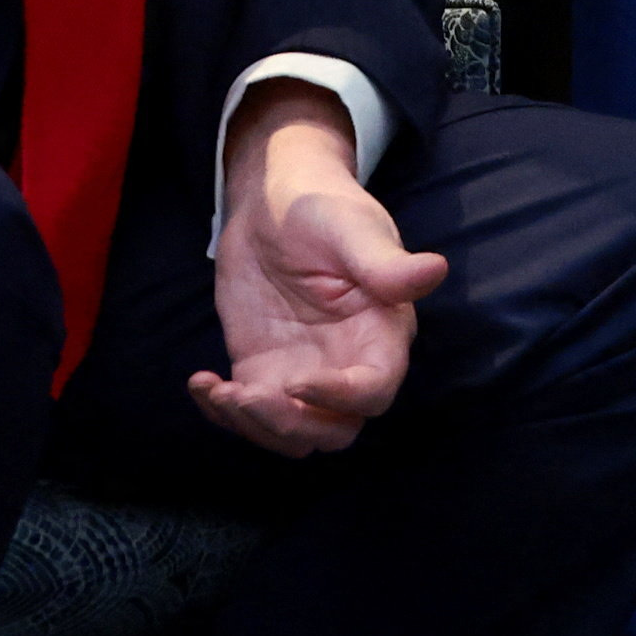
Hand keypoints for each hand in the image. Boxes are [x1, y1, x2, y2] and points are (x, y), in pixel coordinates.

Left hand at [196, 81, 448, 457]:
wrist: (273, 201)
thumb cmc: (322, 206)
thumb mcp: (352, 228)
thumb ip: (386, 263)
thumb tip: (434, 270)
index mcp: (381, 333)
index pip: (373, 390)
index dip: (340, 399)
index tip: (296, 383)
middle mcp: (347, 363)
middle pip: (334, 430)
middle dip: (290, 427)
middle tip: (246, 396)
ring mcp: (304, 371)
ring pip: (292, 434)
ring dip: (254, 428)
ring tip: (218, 392)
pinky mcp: (264, 370)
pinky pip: (250, 413)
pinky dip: (223, 412)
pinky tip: (201, 383)